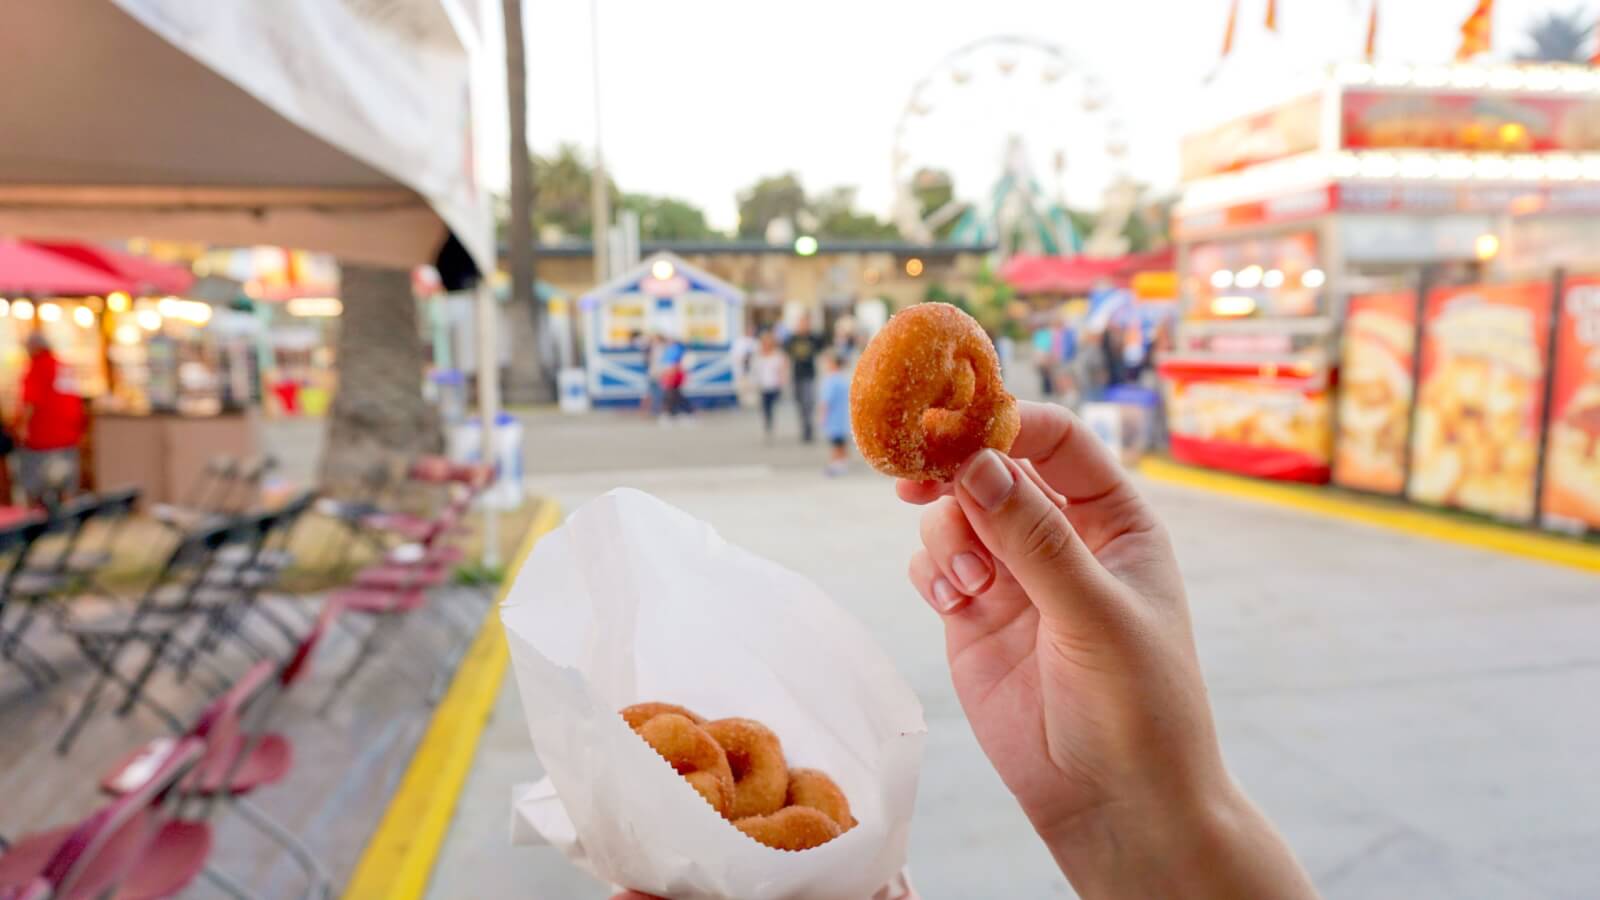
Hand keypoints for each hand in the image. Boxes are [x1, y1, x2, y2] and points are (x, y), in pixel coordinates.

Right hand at [901, 401, 1315, 898]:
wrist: (1115, 806)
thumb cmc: (1138, 708)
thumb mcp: (1095, 614)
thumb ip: (1034, 538)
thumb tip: (974, 463)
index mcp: (1115, 521)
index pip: (1058, 442)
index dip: (1007, 425)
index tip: (955, 427)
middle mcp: (1063, 538)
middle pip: (995, 468)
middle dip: (955, 469)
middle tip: (916, 475)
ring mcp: (1015, 577)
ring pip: (957, 513)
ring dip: (946, 532)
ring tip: (967, 584)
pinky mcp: (975, 617)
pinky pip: (935, 564)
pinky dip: (932, 570)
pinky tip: (952, 604)